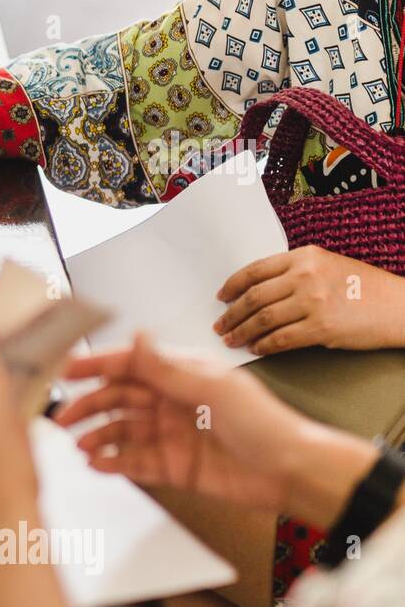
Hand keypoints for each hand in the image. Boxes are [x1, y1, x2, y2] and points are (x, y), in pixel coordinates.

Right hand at [55, 334, 349, 517]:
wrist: (292, 472)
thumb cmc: (264, 424)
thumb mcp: (212, 388)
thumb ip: (166, 368)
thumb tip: (137, 336)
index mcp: (181, 374)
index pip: (128, 365)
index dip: (95, 366)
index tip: (65, 370)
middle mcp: (171, 402)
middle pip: (117, 399)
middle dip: (88, 406)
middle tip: (63, 417)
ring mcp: (170, 434)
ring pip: (121, 431)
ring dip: (98, 437)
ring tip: (80, 446)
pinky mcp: (173, 466)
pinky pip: (134, 462)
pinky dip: (113, 463)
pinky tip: (98, 465)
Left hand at [214, 246, 404, 354]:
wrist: (400, 306)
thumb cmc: (364, 287)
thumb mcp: (328, 265)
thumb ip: (295, 271)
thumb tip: (258, 291)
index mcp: (304, 257)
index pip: (254, 270)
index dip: (232, 285)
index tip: (221, 297)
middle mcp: (305, 276)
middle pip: (254, 297)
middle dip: (231, 314)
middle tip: (220, 325)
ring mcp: (313, 302)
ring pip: (263, 319)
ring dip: (242, 332)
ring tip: (231, 339)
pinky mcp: (322, 328)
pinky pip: (281, 339)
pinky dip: (263, 345)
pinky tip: (256, 348)